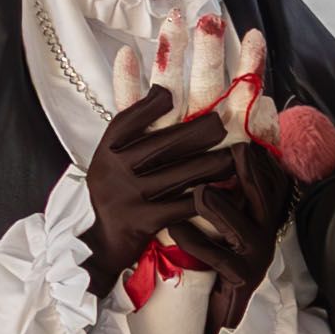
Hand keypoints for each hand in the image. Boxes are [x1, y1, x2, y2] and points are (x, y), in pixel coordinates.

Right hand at [79, 72, 241, 283]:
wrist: (102, 242)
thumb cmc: (116, 194)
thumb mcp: (112, 161)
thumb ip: (131, 133)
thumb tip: (162, 91)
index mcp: (106, 152)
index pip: (126, 122)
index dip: (148, 106)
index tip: (171, 94)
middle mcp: (113, 171)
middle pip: (160, 145)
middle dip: (195, 133)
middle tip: (222, 125)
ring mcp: (128, 196)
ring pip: (177, 174)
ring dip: (209, 164)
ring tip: (233, 157)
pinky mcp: (144, 221)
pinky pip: (181, 206)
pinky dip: (206, 198)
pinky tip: (227, 191)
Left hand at [174, 143, 296, 304]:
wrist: (217, 306)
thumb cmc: (217, 253)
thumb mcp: (224, 216)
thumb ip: (224, 188)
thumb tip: (207, 147)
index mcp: (262, 215)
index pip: (270, 182)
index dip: (260, 160)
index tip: (244, 137)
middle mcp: (264, 233)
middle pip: (265, 199)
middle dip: (252, 175)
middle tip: (237, 150)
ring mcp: (255, 257)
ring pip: (243, 230)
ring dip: (222, 211)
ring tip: (201, 193)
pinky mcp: (240, 279)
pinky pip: (218, 259)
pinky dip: (196, 243)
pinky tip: (175, 230)